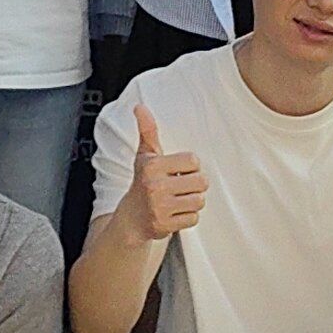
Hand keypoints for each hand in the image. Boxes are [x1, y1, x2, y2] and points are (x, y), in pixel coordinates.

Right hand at [120, 102, 207, 239]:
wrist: (131, 219)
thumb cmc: (142, 183)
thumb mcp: (145, 156)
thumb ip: (148, 131)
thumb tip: (140, 107)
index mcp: (153, 166)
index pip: (194, 161)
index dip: (190, 167)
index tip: (178, 171)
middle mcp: (155, 186)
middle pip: (201, 182)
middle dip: (194, 185)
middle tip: (180, 187)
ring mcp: (160, 207)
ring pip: (199, 201)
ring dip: (192, 201)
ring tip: (178, 200)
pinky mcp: (165, 225)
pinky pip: (194, 218)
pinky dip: (188, 217)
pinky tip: (175, 213)